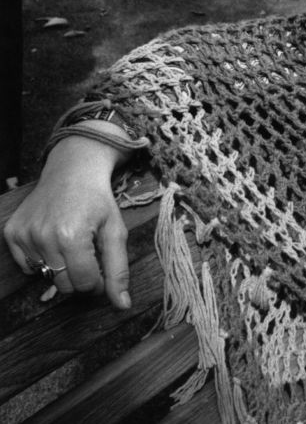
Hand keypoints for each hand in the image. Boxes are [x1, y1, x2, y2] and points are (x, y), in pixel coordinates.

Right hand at [3, 136, 130, 308]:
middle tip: (89, 256)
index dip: (98, 281)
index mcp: (72, 237)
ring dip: (62, 268)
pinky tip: (53, 240)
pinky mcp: (12, 232)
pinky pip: (28, 266)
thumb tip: (123, 306)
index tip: (102, 266)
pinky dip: (42, 261)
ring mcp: (24, 235)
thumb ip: (119, 270)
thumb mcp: (116, 232)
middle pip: (64, 285)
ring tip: (72, 244)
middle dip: (80, 277)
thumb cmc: (98, 201)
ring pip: (46, 277)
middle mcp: (44, 237)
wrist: (73, 171)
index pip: (85, 284)